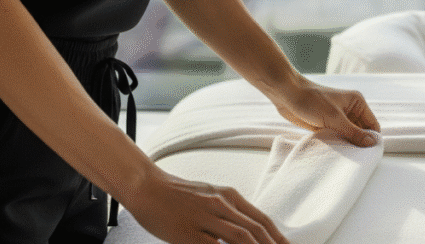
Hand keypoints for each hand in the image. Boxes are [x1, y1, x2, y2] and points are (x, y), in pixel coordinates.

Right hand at [123, 166, 291, 243]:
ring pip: (239, 238)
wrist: (147, 186)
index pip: (261, 220)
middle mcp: (220, 205)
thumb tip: (248, 231)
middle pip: (254, 231)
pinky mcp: (188, 233)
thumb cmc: (177, 194)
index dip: (278, 237)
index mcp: (227, 196)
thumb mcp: (208, 197)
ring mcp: (204, 219)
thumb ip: (228, 212)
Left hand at [269, 77, 380, 147]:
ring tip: (346, 158)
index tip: (370, 156)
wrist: (287, 95)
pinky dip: (338, 145)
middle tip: (357, 161)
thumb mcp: (335, 118)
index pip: (372, 125)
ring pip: (350, 136)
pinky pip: (338, 137)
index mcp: (357, 102)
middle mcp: (350, 109)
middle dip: (360, 144)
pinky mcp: (328, 124)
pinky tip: (336, 154)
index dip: (373, 140)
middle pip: (362, 132)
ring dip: (348, 146)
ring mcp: (338, 117)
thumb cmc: (311, 101)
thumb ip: (354, 132)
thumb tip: (372, 143)